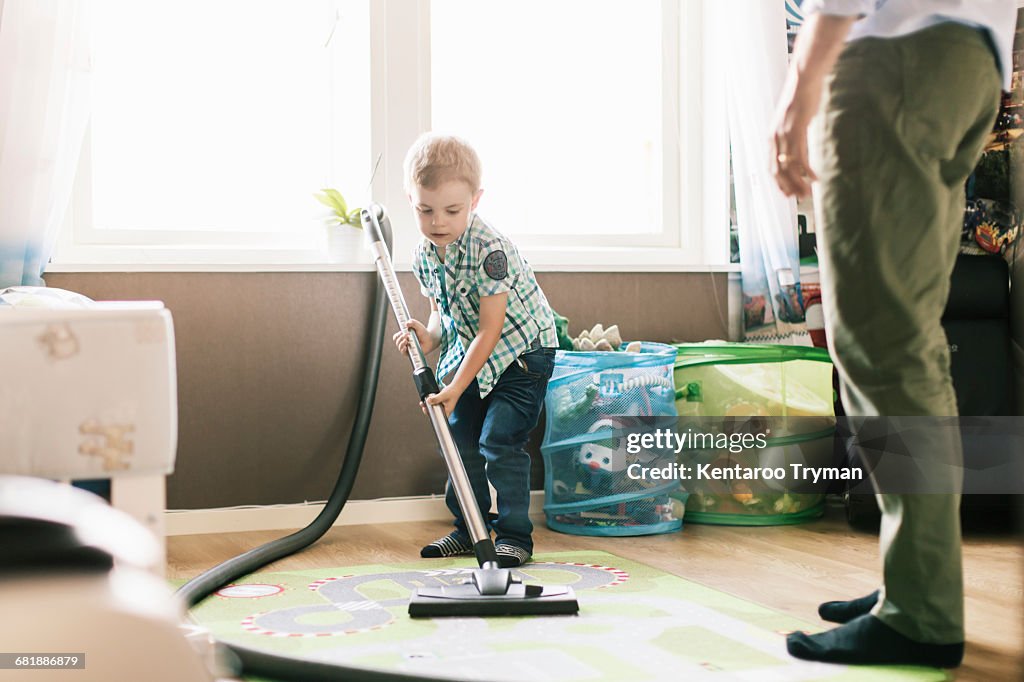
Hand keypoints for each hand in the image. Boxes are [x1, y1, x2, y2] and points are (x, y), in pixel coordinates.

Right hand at [393, 319, 433, 354]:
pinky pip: (404, 353)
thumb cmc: (424, 332)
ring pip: (399, 347)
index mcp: (405, 336)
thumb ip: (412, 322)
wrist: (431, 339)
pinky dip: (403, 350)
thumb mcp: (417, 325)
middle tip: (406, 335)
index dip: (397, 335)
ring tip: (406, 340)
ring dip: (401, 343)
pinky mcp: (411, 353)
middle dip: (400, 338)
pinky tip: (405, 346)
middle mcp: (405, 342)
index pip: (396, 337)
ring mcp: (408, 348)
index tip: (401, 332)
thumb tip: (406, 323)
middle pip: (397, 342)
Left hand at [422, 384, 462, 416]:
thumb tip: (428, 401)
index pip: (438, 417)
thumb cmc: (453, 392)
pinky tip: (428, 399)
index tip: (426, 411)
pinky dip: (432, 402)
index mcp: (447, 411)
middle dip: (428, 410)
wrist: (456, 386)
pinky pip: (435, 403)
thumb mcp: (443, 395)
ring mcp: (444, 406)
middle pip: (435, 413)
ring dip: (429, 405)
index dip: (431, 415)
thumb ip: (436, 399)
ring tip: (423, 403)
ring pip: (434, 408)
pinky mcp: (442, 402)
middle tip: (423, 407)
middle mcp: (445, 409)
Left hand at [770, 79, 820, 198]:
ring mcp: (784, 135)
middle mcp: (774, 139)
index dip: (779, 183)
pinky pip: (800, 157)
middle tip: (799, 198)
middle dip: (788, 187)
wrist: (804, 80)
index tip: (788, 194)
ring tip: (807, 193)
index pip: (771, 167)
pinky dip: (807, 171)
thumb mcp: (794, 121)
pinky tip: (815, 178)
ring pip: (788, 168)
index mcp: (772, 138)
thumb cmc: (802, 99)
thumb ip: (793, 135)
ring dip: (798, 183)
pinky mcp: (796, 131)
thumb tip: (798, 146)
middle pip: (778, 171)